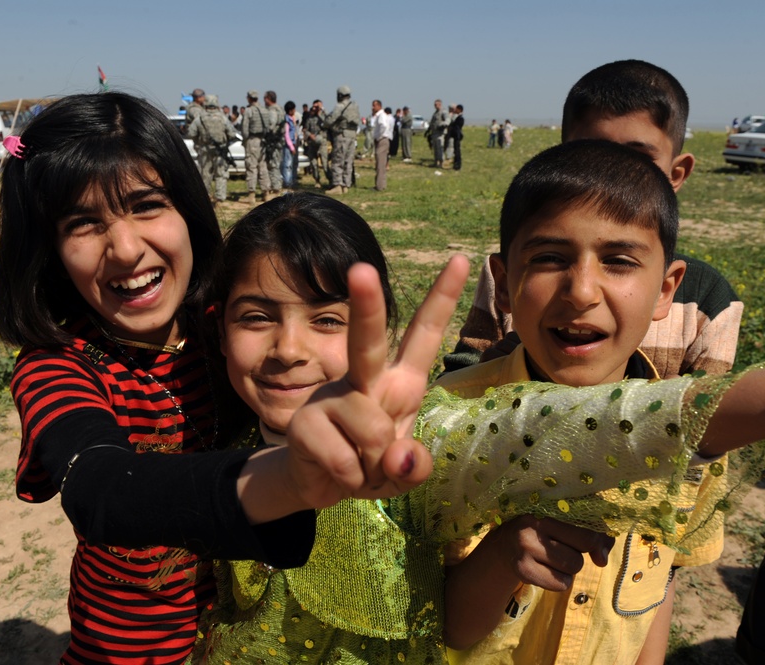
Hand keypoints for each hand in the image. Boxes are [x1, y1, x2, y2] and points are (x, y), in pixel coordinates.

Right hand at [286, 255, 469, 506]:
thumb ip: (414, 466)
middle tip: (360, 269)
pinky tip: (338, 472)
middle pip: (367, 341)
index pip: (424, 334)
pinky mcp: (304, 423)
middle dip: (366, 306)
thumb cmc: (371, 464)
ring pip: (373, 433)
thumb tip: (396, 456)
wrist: (320, 485)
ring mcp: (330, 398)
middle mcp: (365, 380)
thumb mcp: (404, 471)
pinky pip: (346, 462)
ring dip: (373, 468)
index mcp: (400, 381)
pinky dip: (350, 481)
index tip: (460, 259)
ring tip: (360, 466)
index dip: (442, 298)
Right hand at [490, 516, 614, 590]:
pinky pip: (560, 584)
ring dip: (568, 569)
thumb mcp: (563, 524)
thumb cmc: (541, 532)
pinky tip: (545, 570)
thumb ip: (593, 536)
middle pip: (581, 552)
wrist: (503, 545)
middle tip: (562, 548)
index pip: (587, 533)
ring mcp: (525, 547)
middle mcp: (534, 524)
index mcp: (547, 506)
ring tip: (551, 559)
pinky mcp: (522, 569)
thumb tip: (603, 561)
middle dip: (578, 555)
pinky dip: (559, 581)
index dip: (598, 542)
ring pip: (572, 569)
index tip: (596, 549)